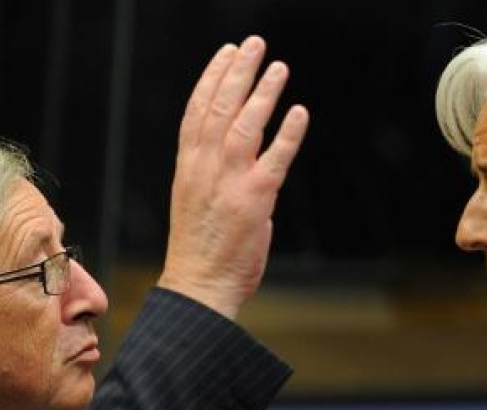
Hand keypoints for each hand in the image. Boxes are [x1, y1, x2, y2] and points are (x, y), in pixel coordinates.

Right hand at [159, 35, 308, 318]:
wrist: (199, 287)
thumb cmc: (200, 251)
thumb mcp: (197, 202)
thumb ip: (219, 175)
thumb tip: (250, 160)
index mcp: (187, 167)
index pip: (196, 111)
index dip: (211, 78)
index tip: (225, 54)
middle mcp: (204, 168)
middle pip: (219, 108)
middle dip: (237, 72)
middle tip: (253, 45)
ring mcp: (228, 182)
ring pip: (245, 125)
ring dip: (263, 93)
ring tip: (278, 67)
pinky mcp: (254, 200)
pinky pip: (275, 159)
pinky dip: (288, 134)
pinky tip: (299, 112)